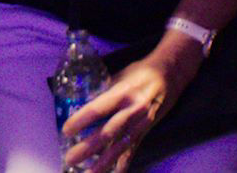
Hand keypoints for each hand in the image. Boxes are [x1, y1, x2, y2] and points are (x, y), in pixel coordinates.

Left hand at [61, 32, 200, 172]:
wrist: (170, 75)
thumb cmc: (140, 72)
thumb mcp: (120, 76)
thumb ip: (102, 91)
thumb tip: (79, 103)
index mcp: (123, 92)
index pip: (99, 108)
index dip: (82, 119)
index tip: (66, 130)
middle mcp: (133, 110)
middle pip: (109, 132)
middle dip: (88, 147)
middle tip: (70, 158)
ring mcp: (141, 123)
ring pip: (120, 146)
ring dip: (103, 163)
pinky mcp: (146, 132)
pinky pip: (133, 151)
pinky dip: (123, 165)